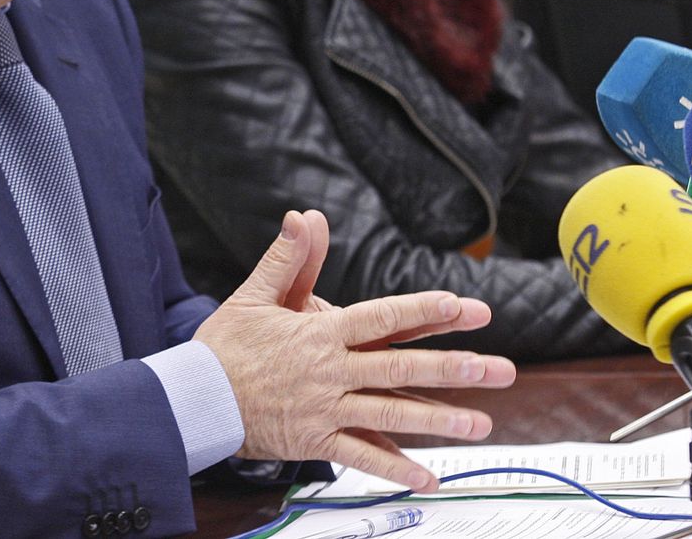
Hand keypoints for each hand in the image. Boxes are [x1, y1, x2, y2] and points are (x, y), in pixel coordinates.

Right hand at [193, 209, 517, 491]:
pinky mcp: (316, 442)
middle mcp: (329, 372)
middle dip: (452, 368)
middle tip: (496, 368)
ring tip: (481, 425)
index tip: (462, 307)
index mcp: (319, 333)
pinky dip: (395, 468)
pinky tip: (428, 476)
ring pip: (390, 416)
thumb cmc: (225, 346)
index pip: (381, 318)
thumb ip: (288, 257)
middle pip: (399, 368)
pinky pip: (362, 457)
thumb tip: (304, 216)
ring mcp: (325, 410)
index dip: (423, 311)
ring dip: (439, 421)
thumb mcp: (255, 295)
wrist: (195, 399)